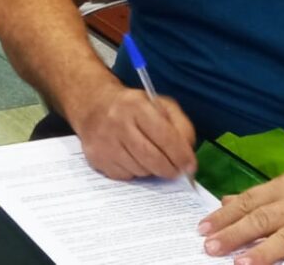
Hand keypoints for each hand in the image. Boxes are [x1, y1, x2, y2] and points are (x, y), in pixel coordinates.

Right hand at [69, 83, 196, 179]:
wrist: (93, 106)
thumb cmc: (134, 108)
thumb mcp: (160, 105)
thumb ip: (181, 126)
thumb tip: (188, 158)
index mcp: (136, 106)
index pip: (165, 136)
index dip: (181, 155)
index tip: (190, 166)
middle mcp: (118, 123)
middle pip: (153, 159)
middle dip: (170, 169)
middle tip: (177, 171)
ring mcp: (105, 142)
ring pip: (140, 170)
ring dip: (152, 170)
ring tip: (150, 158)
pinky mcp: (97, 159)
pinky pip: (126, 176)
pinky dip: (135, 172)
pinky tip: (132, 158)